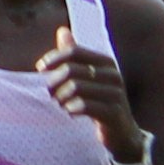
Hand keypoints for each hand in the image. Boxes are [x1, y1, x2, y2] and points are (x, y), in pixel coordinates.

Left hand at [38, 38, 146, 162]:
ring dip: (60, 97)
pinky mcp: (114, 112)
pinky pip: (85, 106)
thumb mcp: (89, 78)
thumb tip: (62, 31)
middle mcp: (113, 75)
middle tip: (49, 94)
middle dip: (54, 82)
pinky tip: (69, 113)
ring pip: (76, 87)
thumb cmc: (101, 103)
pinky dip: (71, 109)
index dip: (54, 58)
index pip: (74, 52)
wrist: (123, 134)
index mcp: (105, 63)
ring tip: (58, 105)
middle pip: (72, 70)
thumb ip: (75, 56)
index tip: (40, 68)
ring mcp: (115, 94)